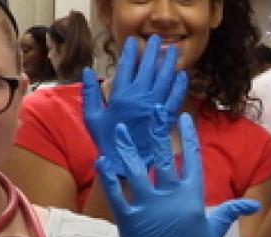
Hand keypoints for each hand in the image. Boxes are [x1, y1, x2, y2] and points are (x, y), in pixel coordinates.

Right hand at [82, 37, 187, 172]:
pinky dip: (180, 85)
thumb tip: (88, 71)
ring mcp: (155, 106)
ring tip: (172, 49)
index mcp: (120, 95)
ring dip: (169, 63)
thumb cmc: (106, 140)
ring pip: (164, 79)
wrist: (124, 163)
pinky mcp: (166, 118)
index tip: (134, 41)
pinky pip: (175, 98)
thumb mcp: (92, 117)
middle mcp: (139, 97)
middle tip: (156, 39)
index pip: (126, 66)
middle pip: (148, 67)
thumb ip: (90, 93)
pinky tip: (183, 75)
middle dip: (152, 51)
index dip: (130, 52)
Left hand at [97, 117, 257, 236]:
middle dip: (158, 131)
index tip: (184, 118)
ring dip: (127, 148)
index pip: (192, 160)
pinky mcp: (131, 223)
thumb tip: (253, 204)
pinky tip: (102, 161)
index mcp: (193, 199)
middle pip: (164, 157)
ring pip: (137, 171)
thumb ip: (230, 212)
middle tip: (151, 110)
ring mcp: (151, 210)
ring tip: (118, 130)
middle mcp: (172, 199)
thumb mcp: (213, 233)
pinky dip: (109, 178)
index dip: (188, 137)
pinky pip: (118, 195)